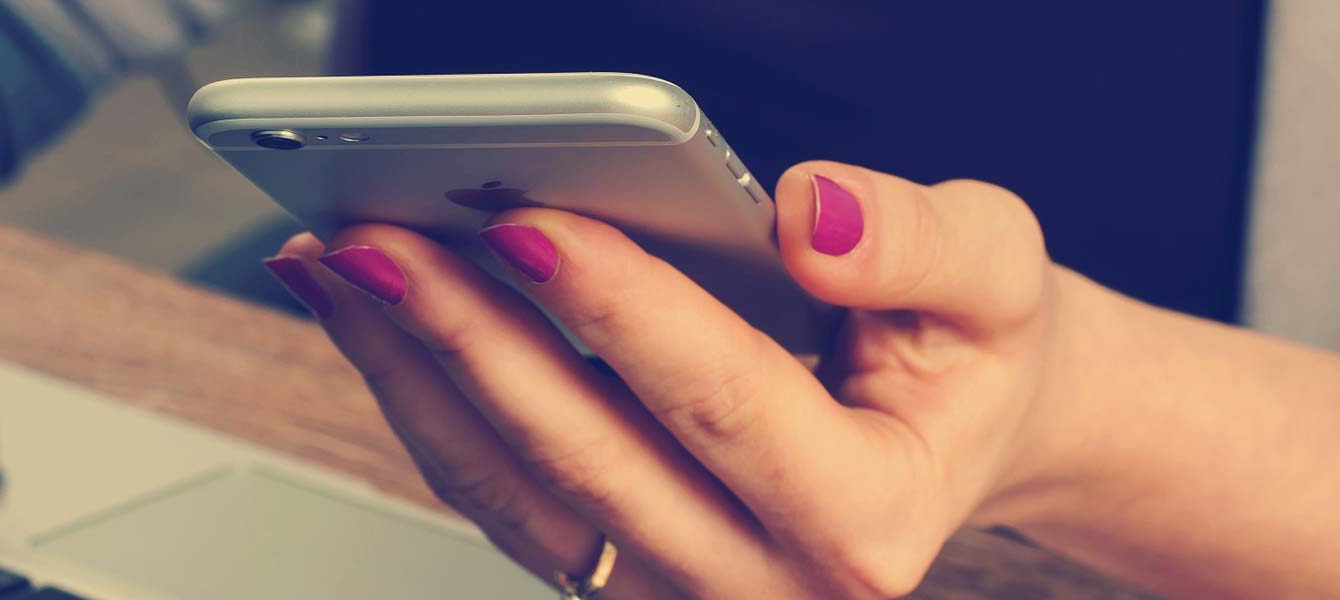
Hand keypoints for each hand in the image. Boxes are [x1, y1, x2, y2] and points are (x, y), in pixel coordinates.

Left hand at [265, 161, 1087, 596]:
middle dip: (468, 336)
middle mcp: (763, 585)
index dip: (618, 310)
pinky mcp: (617, 572)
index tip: (525, 222)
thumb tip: (809, 219)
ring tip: (341, 266)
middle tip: (377, 238)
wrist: (953, 434)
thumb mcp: (998, 277)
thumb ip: (921, 247)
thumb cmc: (967, 356)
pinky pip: (500, 495)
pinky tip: (377, 316)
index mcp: (869, 523)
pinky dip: (427, 401)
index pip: (723, 403)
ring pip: (513, 492)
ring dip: (414, 372)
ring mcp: (678, 593)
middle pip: (586, 457)